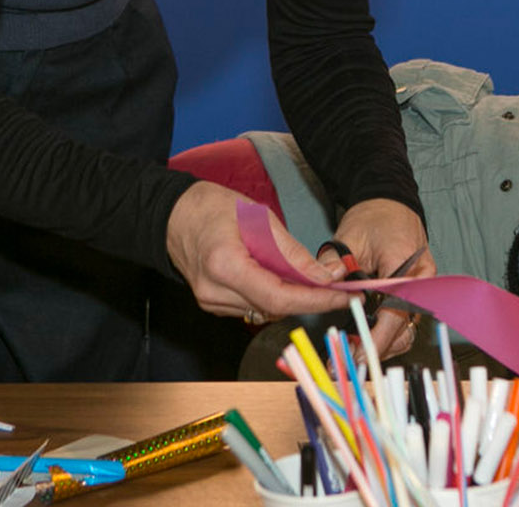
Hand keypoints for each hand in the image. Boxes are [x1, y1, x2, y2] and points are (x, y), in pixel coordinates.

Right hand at [165, 181, 347, 322]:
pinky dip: (272, 294)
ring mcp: (211, 302)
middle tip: (340, 285)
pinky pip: (253, 306)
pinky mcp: (212, 304)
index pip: (279, 297)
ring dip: (292, 296)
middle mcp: (214, 292)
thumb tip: (325, 276)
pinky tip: (279, 277)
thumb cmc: (213, 208)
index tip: (344, 296)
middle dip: (310, 298)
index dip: (315, 301)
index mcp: (225, 265)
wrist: (174, 216)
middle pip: (274, 307)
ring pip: (266, 310)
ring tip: (309, 276)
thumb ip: (292, 252)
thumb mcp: (259, 218)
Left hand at [324, 198, 433, 359]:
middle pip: (404, 328)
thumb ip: (335, 262)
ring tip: (352, 350)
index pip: (396, 312)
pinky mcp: (412, 295)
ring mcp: (420, 291)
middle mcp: (421, 282)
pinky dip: (385, 334)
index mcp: (409, 266)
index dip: (377, 338)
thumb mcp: (349, 236)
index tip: (359, 354)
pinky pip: (403, 322)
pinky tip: (364, 338)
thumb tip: (326, 284)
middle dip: (377, 348)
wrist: (389, 205)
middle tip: (347, 357)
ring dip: (381, 345)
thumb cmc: (373, 218)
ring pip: (406, 331)